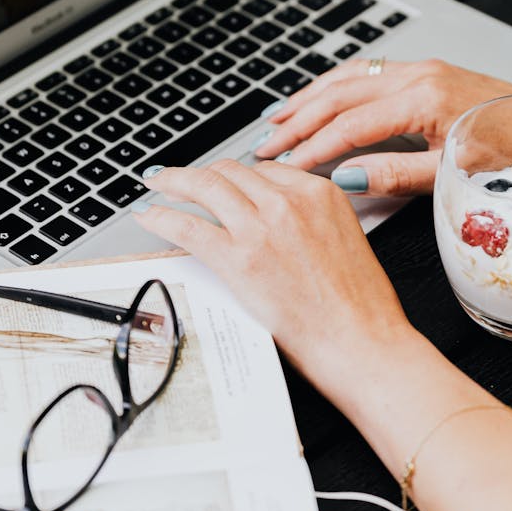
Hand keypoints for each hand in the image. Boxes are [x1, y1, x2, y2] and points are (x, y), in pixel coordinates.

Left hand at [134, 159, 411, 393]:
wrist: (362, 340)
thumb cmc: (360, 306)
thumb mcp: (345, 239)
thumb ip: (313, 221)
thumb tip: (283, 226)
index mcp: (320, 193)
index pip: (266, 170)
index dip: (238, 176)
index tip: (224, 183)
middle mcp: (288, 201)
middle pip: (232, 171)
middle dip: (204, 174)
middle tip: (183, 180)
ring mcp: (260, 227)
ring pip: (206, 186)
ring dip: (174, 182)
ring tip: (158, 186)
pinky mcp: (237, 258)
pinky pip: (188, 225)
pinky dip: (161, 216)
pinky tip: (149, 216)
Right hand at [253, 58, 511, 194]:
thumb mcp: (453, 171)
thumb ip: (395, 175)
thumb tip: (346, 179)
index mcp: (422, 99)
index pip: (349, 125)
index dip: (312, 148)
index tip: (285, 166)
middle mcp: (417, 75)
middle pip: (339, 95)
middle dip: (298, 121)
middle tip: (266, 146)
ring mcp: (420, 68)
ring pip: (348, 77)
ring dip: (308, 98)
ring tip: (277, 118)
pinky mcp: (425, 70)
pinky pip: (366, 72)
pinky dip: (334, 86)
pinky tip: (318, 97)